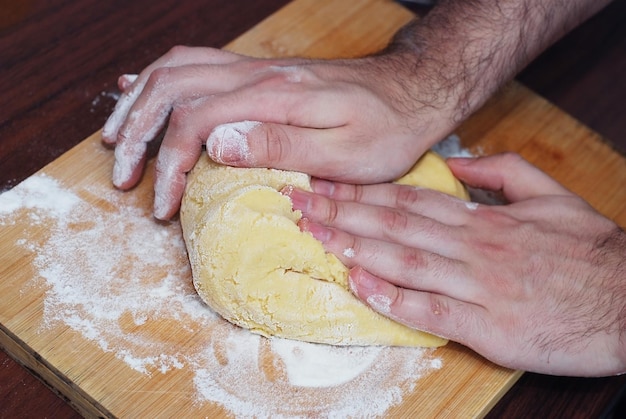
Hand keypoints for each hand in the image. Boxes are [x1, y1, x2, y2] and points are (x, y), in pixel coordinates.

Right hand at [102, 46, 455, 218]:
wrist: (412, 92)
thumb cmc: (387, 130)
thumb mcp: (344, 153)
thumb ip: (279, 146)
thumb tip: (215, 144)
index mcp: (274, 96)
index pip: (196, 121)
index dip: (168, 164)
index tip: (163, 205)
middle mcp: (257, 74)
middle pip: (173, 87)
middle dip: (138, 131)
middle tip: (123, 174)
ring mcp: (257, 69)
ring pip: (178, 69)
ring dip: (140, 101)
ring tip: (117, 136)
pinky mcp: (262, 74)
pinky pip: (199, 64)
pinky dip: (163, 79)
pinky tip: (143, 87)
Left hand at [284, 153, 625, 375]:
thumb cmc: (590, 252)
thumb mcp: (552, 196)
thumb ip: (502, 172)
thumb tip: (458, 162)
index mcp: (484, 220)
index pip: (408, 200)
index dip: (361, 192)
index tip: (325, 185)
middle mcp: (474, 248)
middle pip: (395, 226)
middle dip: (341, 214)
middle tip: (299, 205)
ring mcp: (478, 287)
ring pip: (405, 263)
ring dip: (355, 249)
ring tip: (315, 238)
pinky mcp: (488, 327)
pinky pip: (429, 312)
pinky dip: (392, 300)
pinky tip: (360, 288)